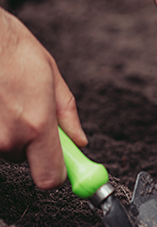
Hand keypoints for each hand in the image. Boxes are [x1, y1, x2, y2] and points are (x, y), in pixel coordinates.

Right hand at [0, 8, 87, 188]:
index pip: (51, 178)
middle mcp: (7, 137)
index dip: (57, 172)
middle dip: (29, 140)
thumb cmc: (11, 48)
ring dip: (6, 130)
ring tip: (4, 97)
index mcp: (37, 126)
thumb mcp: (50, 76)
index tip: (61, 162)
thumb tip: (79, 141)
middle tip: (24, 108)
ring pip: (3, 146)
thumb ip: (67, 115)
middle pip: (25, 158)